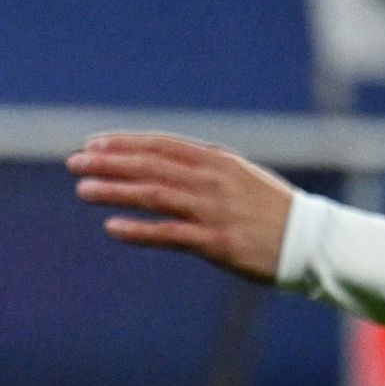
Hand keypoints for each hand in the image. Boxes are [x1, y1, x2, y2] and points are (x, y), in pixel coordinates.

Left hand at [70, 134, 299, 282]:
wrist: (310, 241)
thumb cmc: (271, 209)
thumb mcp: (239, 175)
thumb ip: (203, 166)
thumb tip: (163, 160)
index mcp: (216, 160)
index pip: (161, 144)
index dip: (124, 142)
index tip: (92, 143)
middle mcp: (211, 181)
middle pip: (150, 166)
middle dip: (109, 162)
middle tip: (74, 163)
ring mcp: (212, 211)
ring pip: (154, 195)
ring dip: (115, 191)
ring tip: (83, 190)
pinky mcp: (215, 243)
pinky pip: (169, 234)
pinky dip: (139, 231)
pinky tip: (111, 228)